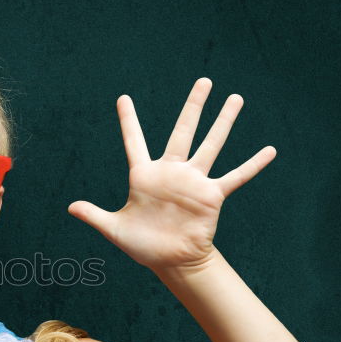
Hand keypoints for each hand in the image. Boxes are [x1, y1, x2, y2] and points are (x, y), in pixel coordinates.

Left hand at [68, 78, 275, 272]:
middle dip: (194, 106)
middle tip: (204, 80)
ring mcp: (193, 181)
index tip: (123, 98)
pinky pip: (235, 177)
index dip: (129, 121)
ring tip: (236, 98)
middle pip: (183, 131)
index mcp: (144, 176)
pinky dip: (252, 165)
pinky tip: (270, 150)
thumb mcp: (114, 229)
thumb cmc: (142, 245)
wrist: (170, 261)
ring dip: (224, 122)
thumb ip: (94, 215)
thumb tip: (70, 207)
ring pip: (211, 145)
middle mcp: (171, 172)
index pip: (134, 142)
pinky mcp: (212, 195)